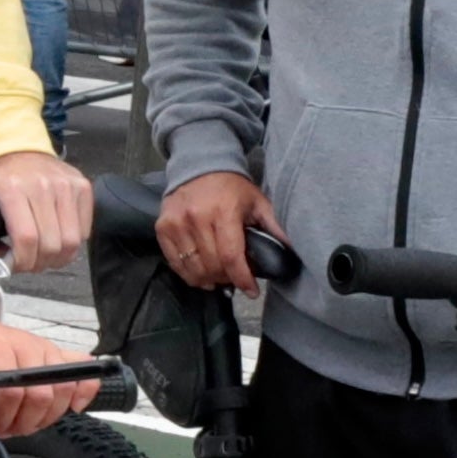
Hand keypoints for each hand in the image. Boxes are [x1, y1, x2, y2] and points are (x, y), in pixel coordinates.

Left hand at [0, 149, 94, 275]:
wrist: (18, 149)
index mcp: (12, 189)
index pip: (27, 238)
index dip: (24, 261)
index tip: (17, 266)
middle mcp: (42, 185)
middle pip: (52, 244)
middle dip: (40, 263)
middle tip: (31, 263)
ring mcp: (66, 185)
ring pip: (72, 241)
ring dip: (59, 258)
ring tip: (46, 256)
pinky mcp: (83, 187)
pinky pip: (84, 230)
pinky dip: (72, 242)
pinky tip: (58, 239)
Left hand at [0, 304, 86, 435]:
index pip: (12, 389)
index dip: (3, 416)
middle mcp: (24, 343)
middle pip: (42, 394)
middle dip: (25, 422)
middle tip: (6, 430)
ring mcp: (43, 347)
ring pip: (63, 388)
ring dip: (47, 416)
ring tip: (24, 423)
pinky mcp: (54, 353)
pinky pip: (82, 370)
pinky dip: (83, 391)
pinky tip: (71, 408)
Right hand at [154, 170, 279, 293]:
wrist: (199, 166)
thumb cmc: (231, 187)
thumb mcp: (257, 202)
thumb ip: (274, 226)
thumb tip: (294, 249)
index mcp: (224, 212)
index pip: (230, 256)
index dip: (242, 278)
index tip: (252, 291)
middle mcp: (196, 218)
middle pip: (212, 265)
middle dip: (227, 279)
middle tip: (236, 279)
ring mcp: (176, 223)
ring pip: (193, 268)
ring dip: (208, 280)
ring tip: (219, 279)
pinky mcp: (162, 227)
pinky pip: (174, 262)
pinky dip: (188, 274)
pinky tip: (201, 275)